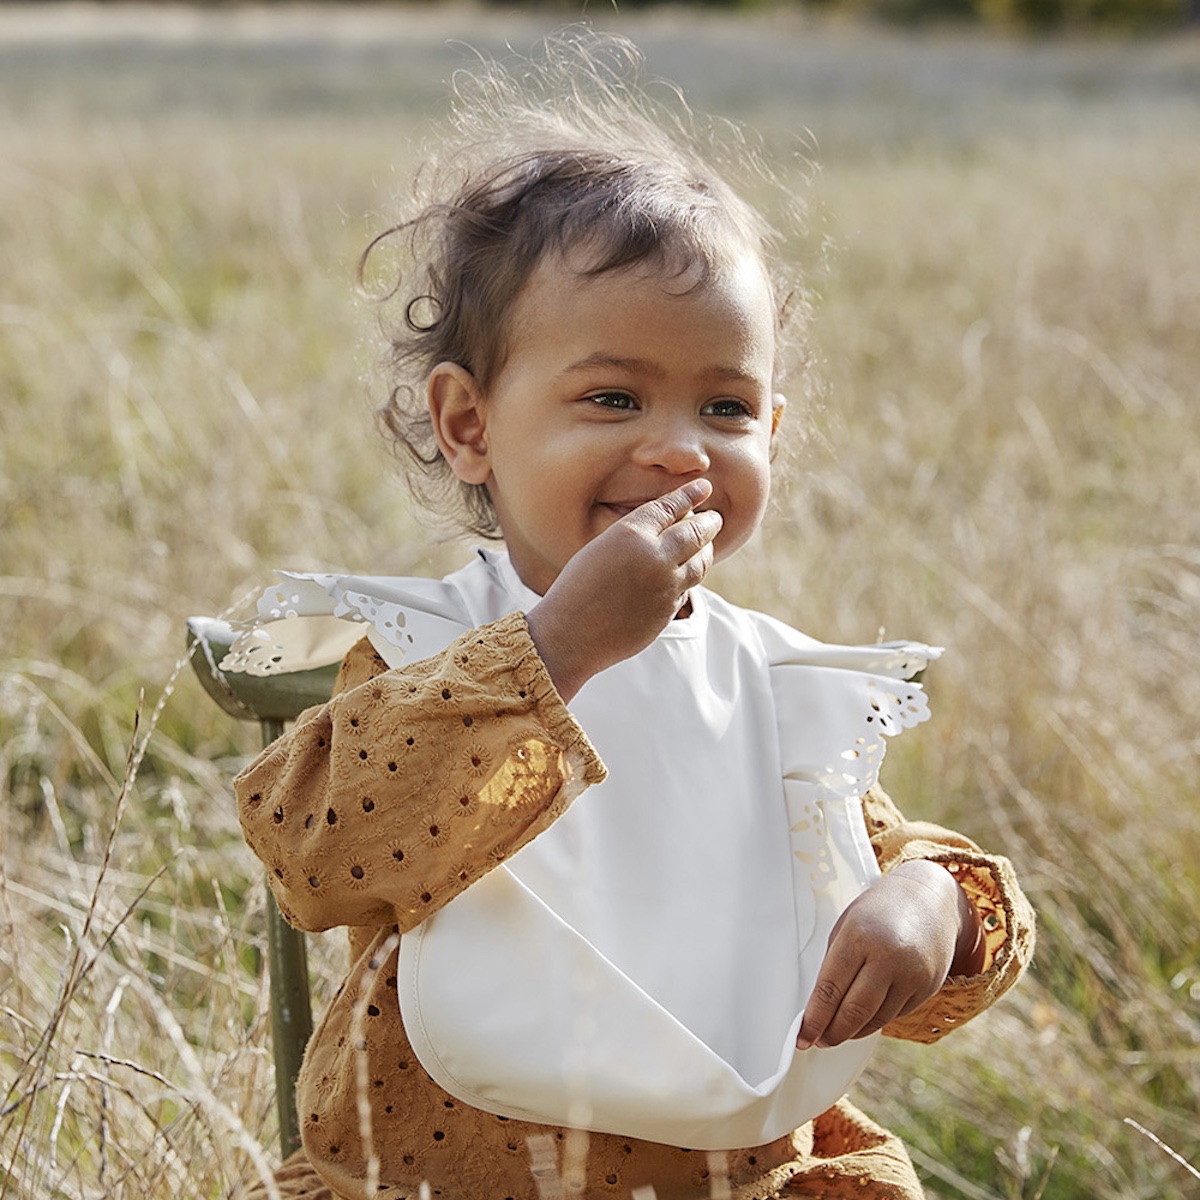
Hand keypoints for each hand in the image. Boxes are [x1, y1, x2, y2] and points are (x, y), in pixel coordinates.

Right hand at [525, 479, 721, 701]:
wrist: (570, 634)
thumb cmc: (576, 588)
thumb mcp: (601, 548)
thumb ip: (635, 537)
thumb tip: (668, 530)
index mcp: (631, 534)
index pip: (671, 506)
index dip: (690, 495)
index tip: (705, 486)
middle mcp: (654, 557)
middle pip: (695, 532)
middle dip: (709, 522)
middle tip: (715, 517)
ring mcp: (665, 586)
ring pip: (700, 562)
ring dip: (707, 549)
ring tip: (708, 543)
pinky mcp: (668, 611)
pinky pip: (686, 588)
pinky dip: (690, 576)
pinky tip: (689, 572)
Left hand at [795, 860, 984, 1049]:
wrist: (930, 898)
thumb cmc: (880, 910)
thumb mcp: (848, 926)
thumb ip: (836, 963)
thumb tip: (821, 1005)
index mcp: (858, 937)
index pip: (830, 988)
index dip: (814, 1019)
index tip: (803, 1036)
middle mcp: (887, 957)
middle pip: (854, 1011)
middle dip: (833, 1033)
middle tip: (819, 1041)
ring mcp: (912, 974)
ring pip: (876, 1019)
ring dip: (854, 1031)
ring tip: (838, 1033)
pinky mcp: (929, 986)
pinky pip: (896, 1014)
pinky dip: (877, 1020)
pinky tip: (865, 1019)